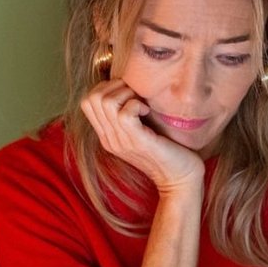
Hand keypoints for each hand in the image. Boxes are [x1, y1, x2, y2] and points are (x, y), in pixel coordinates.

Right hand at [81, 80, 203, 193]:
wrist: (180, 180)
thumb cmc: (167, 151)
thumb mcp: (140, 132)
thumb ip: (128, 116)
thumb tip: (128, 87)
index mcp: (107, 136)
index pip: (87, 101)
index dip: (107, 88)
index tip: (129, 93)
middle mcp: (109, 138)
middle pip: (92, 98)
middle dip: (115, 87)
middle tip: (136, 95)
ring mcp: (122, 141)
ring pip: (106, 102)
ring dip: (126, 94)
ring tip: (142, 103)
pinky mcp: (138, 142)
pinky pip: (124, 114)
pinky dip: (137, 104)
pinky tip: (148, 112)